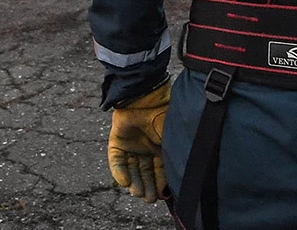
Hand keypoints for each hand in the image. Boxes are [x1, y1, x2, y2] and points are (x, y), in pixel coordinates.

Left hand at [107, 81, 169, 202]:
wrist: (145, 98)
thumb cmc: (163, 116)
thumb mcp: (171, 139)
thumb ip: (172, 157)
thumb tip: (179, 176)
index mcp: (160, 147)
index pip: (160, 171)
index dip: (161, 184)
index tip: (162, 196)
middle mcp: (145, 149)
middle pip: (145, 173)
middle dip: (148, 187)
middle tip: (149, 199)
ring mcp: (130, 146)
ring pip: (131, 170)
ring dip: (134, 183)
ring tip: (137, 193)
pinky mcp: (116, 144)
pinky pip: (117, 162)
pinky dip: (120, 173)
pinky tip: (125, 183)